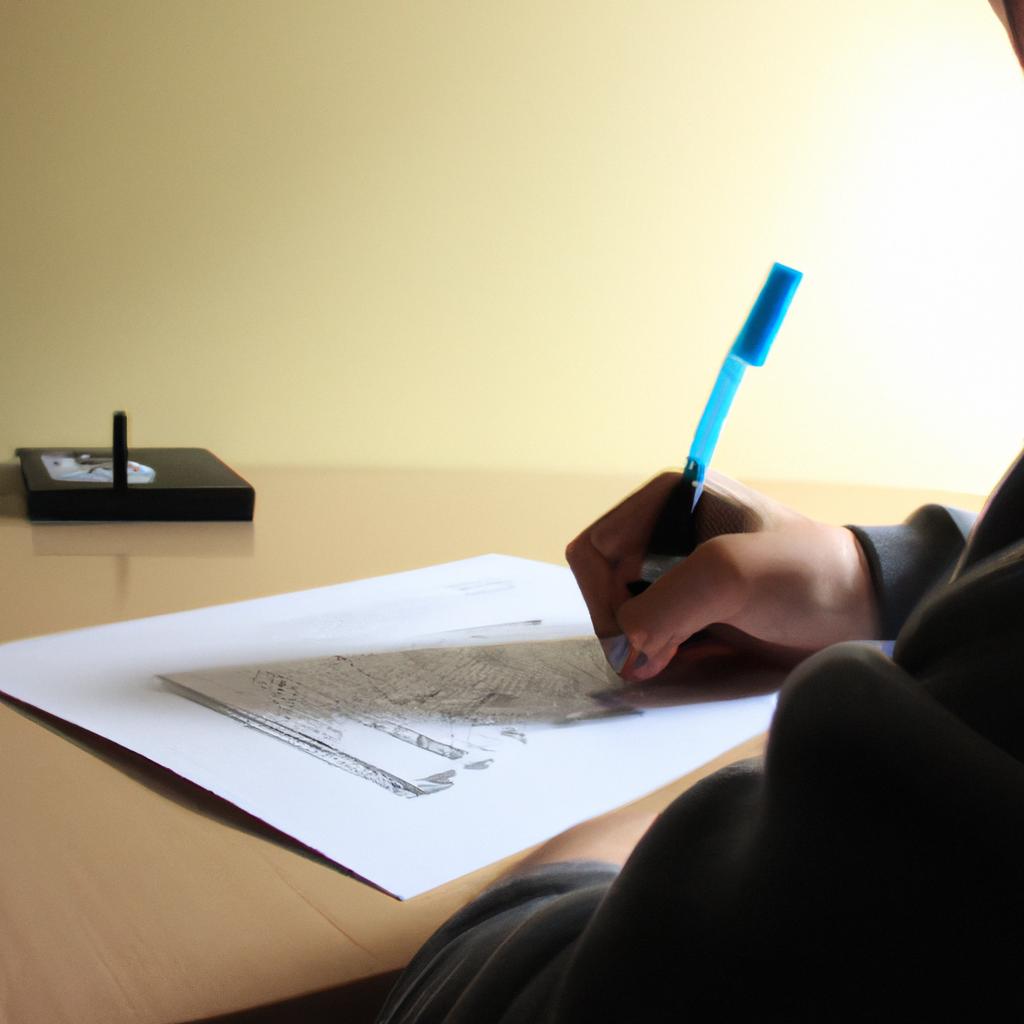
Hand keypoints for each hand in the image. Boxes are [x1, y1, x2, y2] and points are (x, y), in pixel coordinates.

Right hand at [565, 471, 879, 681]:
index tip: (636, 635)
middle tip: (663, 653)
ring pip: (623, 613)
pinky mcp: (692, 603)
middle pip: (604, 585)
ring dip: (640, 643)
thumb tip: (626, 643)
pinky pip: (648, 631)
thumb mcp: (736, 574)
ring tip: (680, 657)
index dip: (604, 596)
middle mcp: (664, 530)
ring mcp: (678, 570)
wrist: (864, 608)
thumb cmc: (809, 574)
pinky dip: (655, 653)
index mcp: (669, 499)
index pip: (596, 550)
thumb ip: (670, 602)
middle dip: (625, 624)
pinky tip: (685, 660)